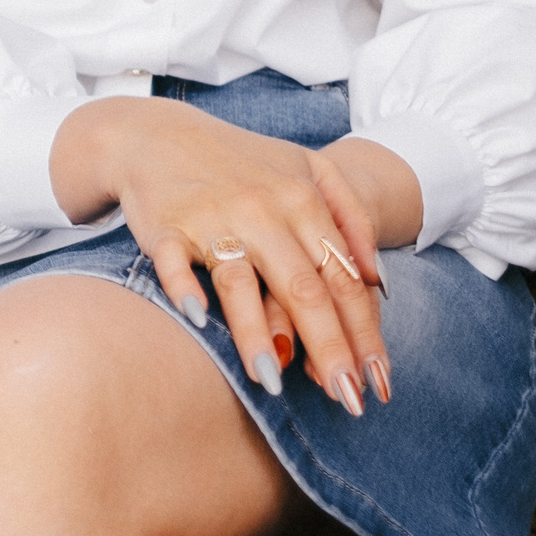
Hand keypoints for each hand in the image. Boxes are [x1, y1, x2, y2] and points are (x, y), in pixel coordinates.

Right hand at [57, 98, 391, 415]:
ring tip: (274, 384)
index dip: (365, 333)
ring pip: (241, 282)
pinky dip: (186, 289)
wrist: (155, 135)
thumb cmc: (239, 162)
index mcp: (303, 200)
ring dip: (258, 334)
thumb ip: (350, 216)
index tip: (380, 382)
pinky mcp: (165, 226)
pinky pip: (175, 263)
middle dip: (330, 348)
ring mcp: (213, 218)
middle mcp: (263, 211)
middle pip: (304, 289)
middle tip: (347, 400)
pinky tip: (198, 320)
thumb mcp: (306, 169)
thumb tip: (378, 280)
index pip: (344, 279)